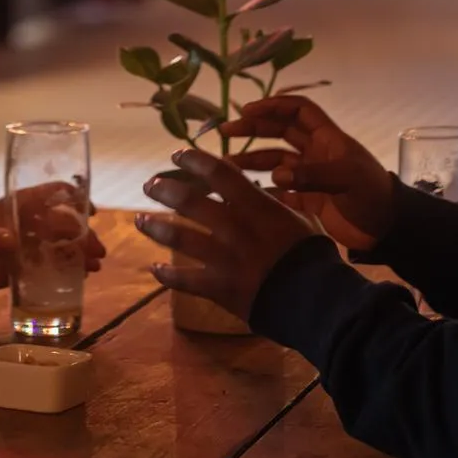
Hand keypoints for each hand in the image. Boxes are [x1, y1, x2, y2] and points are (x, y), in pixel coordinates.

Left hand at [0, 185, 106, 293]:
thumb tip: (9, 240)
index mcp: (20, 205)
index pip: (53, 193)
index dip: (74, 197)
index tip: (90, 211)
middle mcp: (31, 222)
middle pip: (66, 222)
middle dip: (84, 234)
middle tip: (97, 252)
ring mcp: (32, 243)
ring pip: (65, 243)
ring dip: (82, 252)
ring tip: (95, 267)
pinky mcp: (30, 265)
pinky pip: (56, 265)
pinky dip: (72, 269)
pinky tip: (83, 278)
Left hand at [136, 148, 316, 319]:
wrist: (317, 302)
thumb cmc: (313, 257)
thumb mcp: (300, 219)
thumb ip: (275, 203)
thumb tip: (260, 190)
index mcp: (255, 206)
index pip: (217, 171)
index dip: (193, 159)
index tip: (176, 155)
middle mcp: (233, 226)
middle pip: (188, 199)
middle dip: (164, 189)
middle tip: (150, 185)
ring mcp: (223, 257)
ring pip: (177, 236)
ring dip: (154, 226)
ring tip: (140, 220)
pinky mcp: (218, 287)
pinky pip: (184, 280)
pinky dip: (167, 274)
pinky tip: (155, 269)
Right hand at [223, 96, 395, 250]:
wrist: (389, 230)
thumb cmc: (372, 195)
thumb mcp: (348, 179)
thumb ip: (313, 175)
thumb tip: (276, 174)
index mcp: (327, 138)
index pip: (298, 110)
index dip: (274, 105)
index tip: (248, 110)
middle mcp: (314, 152)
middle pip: (279, 131)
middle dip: (253, 129)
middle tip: (226, 132)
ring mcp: (308, 176)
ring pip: (274, 160)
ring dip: (252, 160)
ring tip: (227, 166)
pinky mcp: (306, 199)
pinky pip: (278, 190)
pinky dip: (261, 189)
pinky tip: (242, 192)